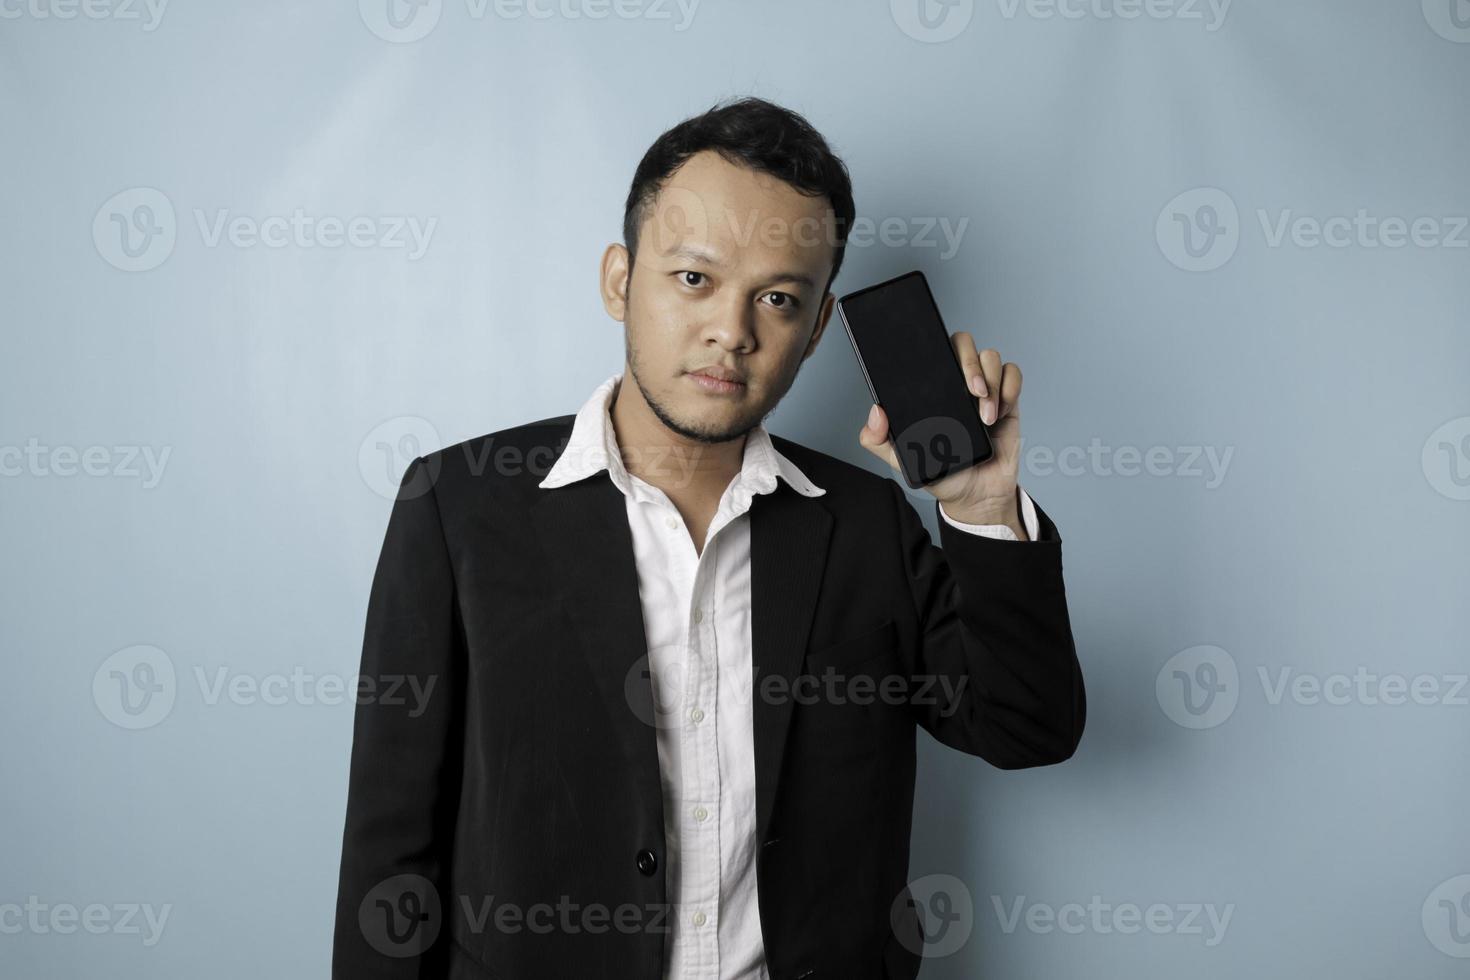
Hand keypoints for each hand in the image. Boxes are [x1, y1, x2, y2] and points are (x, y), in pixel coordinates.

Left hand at [858, 333, 1021, 525]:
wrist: (976, 496)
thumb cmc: (942, 474)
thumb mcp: (902, 459)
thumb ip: (877, 441)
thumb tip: (875, 412)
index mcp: (930, 390)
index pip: (932, 349)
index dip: (938, 345)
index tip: (943, 370)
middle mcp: (955, 382)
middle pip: (964, 343)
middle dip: (971, 363)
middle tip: (973, 392)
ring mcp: (982, 388)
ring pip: (991, 356)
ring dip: (992, 382)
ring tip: (985, 417)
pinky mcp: (1006, 398)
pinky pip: (1012, 373)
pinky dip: (1010, 388)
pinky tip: (1000, 411)